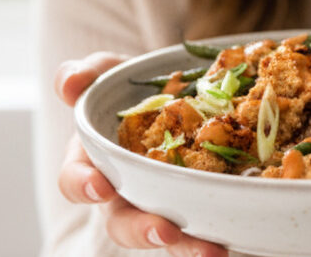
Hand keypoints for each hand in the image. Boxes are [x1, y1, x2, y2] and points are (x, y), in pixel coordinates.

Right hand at [55, 52, 228, 256]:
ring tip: (212, 252)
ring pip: (169, 236)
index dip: (83, 185)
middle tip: (166, 232)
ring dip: (187, 247)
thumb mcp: (111, 72)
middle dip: (143, 231)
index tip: (101, 186)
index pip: (76, 180)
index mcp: (95, 160)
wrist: (184, 92)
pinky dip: (221, 236)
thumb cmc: (136, 89)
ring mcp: (164, 202)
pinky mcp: (199, 206)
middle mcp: (126, 191)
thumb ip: (88, 73)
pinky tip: (238, 240)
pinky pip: (207, 228)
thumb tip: (72, 83)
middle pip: (123, 223)